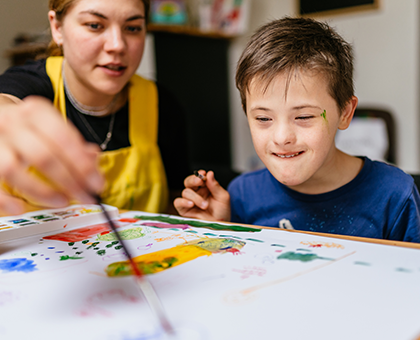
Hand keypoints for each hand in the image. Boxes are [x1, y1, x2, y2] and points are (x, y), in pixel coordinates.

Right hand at [0, 95, 103, 214]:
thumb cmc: (29, 124)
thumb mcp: (52, 124)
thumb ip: (73, 142)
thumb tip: (93, 158)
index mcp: (36, 112)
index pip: (63, 138)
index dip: (82, 164)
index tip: (97, 182)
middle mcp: (12, 124)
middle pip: (43, 156)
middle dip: (69, 181)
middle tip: (86, 196)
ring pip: (13, 170)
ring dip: (42, 191)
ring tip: (63, 201)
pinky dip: (5, 199)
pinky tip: (21, 207)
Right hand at [174, 170, 230, 220]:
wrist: (220, 227)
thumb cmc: (222, 212)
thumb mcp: (223, 197)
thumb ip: (215, 186)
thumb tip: (209, 173)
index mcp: (205, 187)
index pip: (199, 177)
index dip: (199, 174)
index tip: (203, 174)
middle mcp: (196, 193)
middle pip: (188, 181)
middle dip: (193, 180)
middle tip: (200, 181)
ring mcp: (189, 201)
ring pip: (186, 192)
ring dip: (195, 197)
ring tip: (205, 205)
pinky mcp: (184, 210)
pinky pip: (178, 202)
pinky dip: (183, 201)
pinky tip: (191, 204)